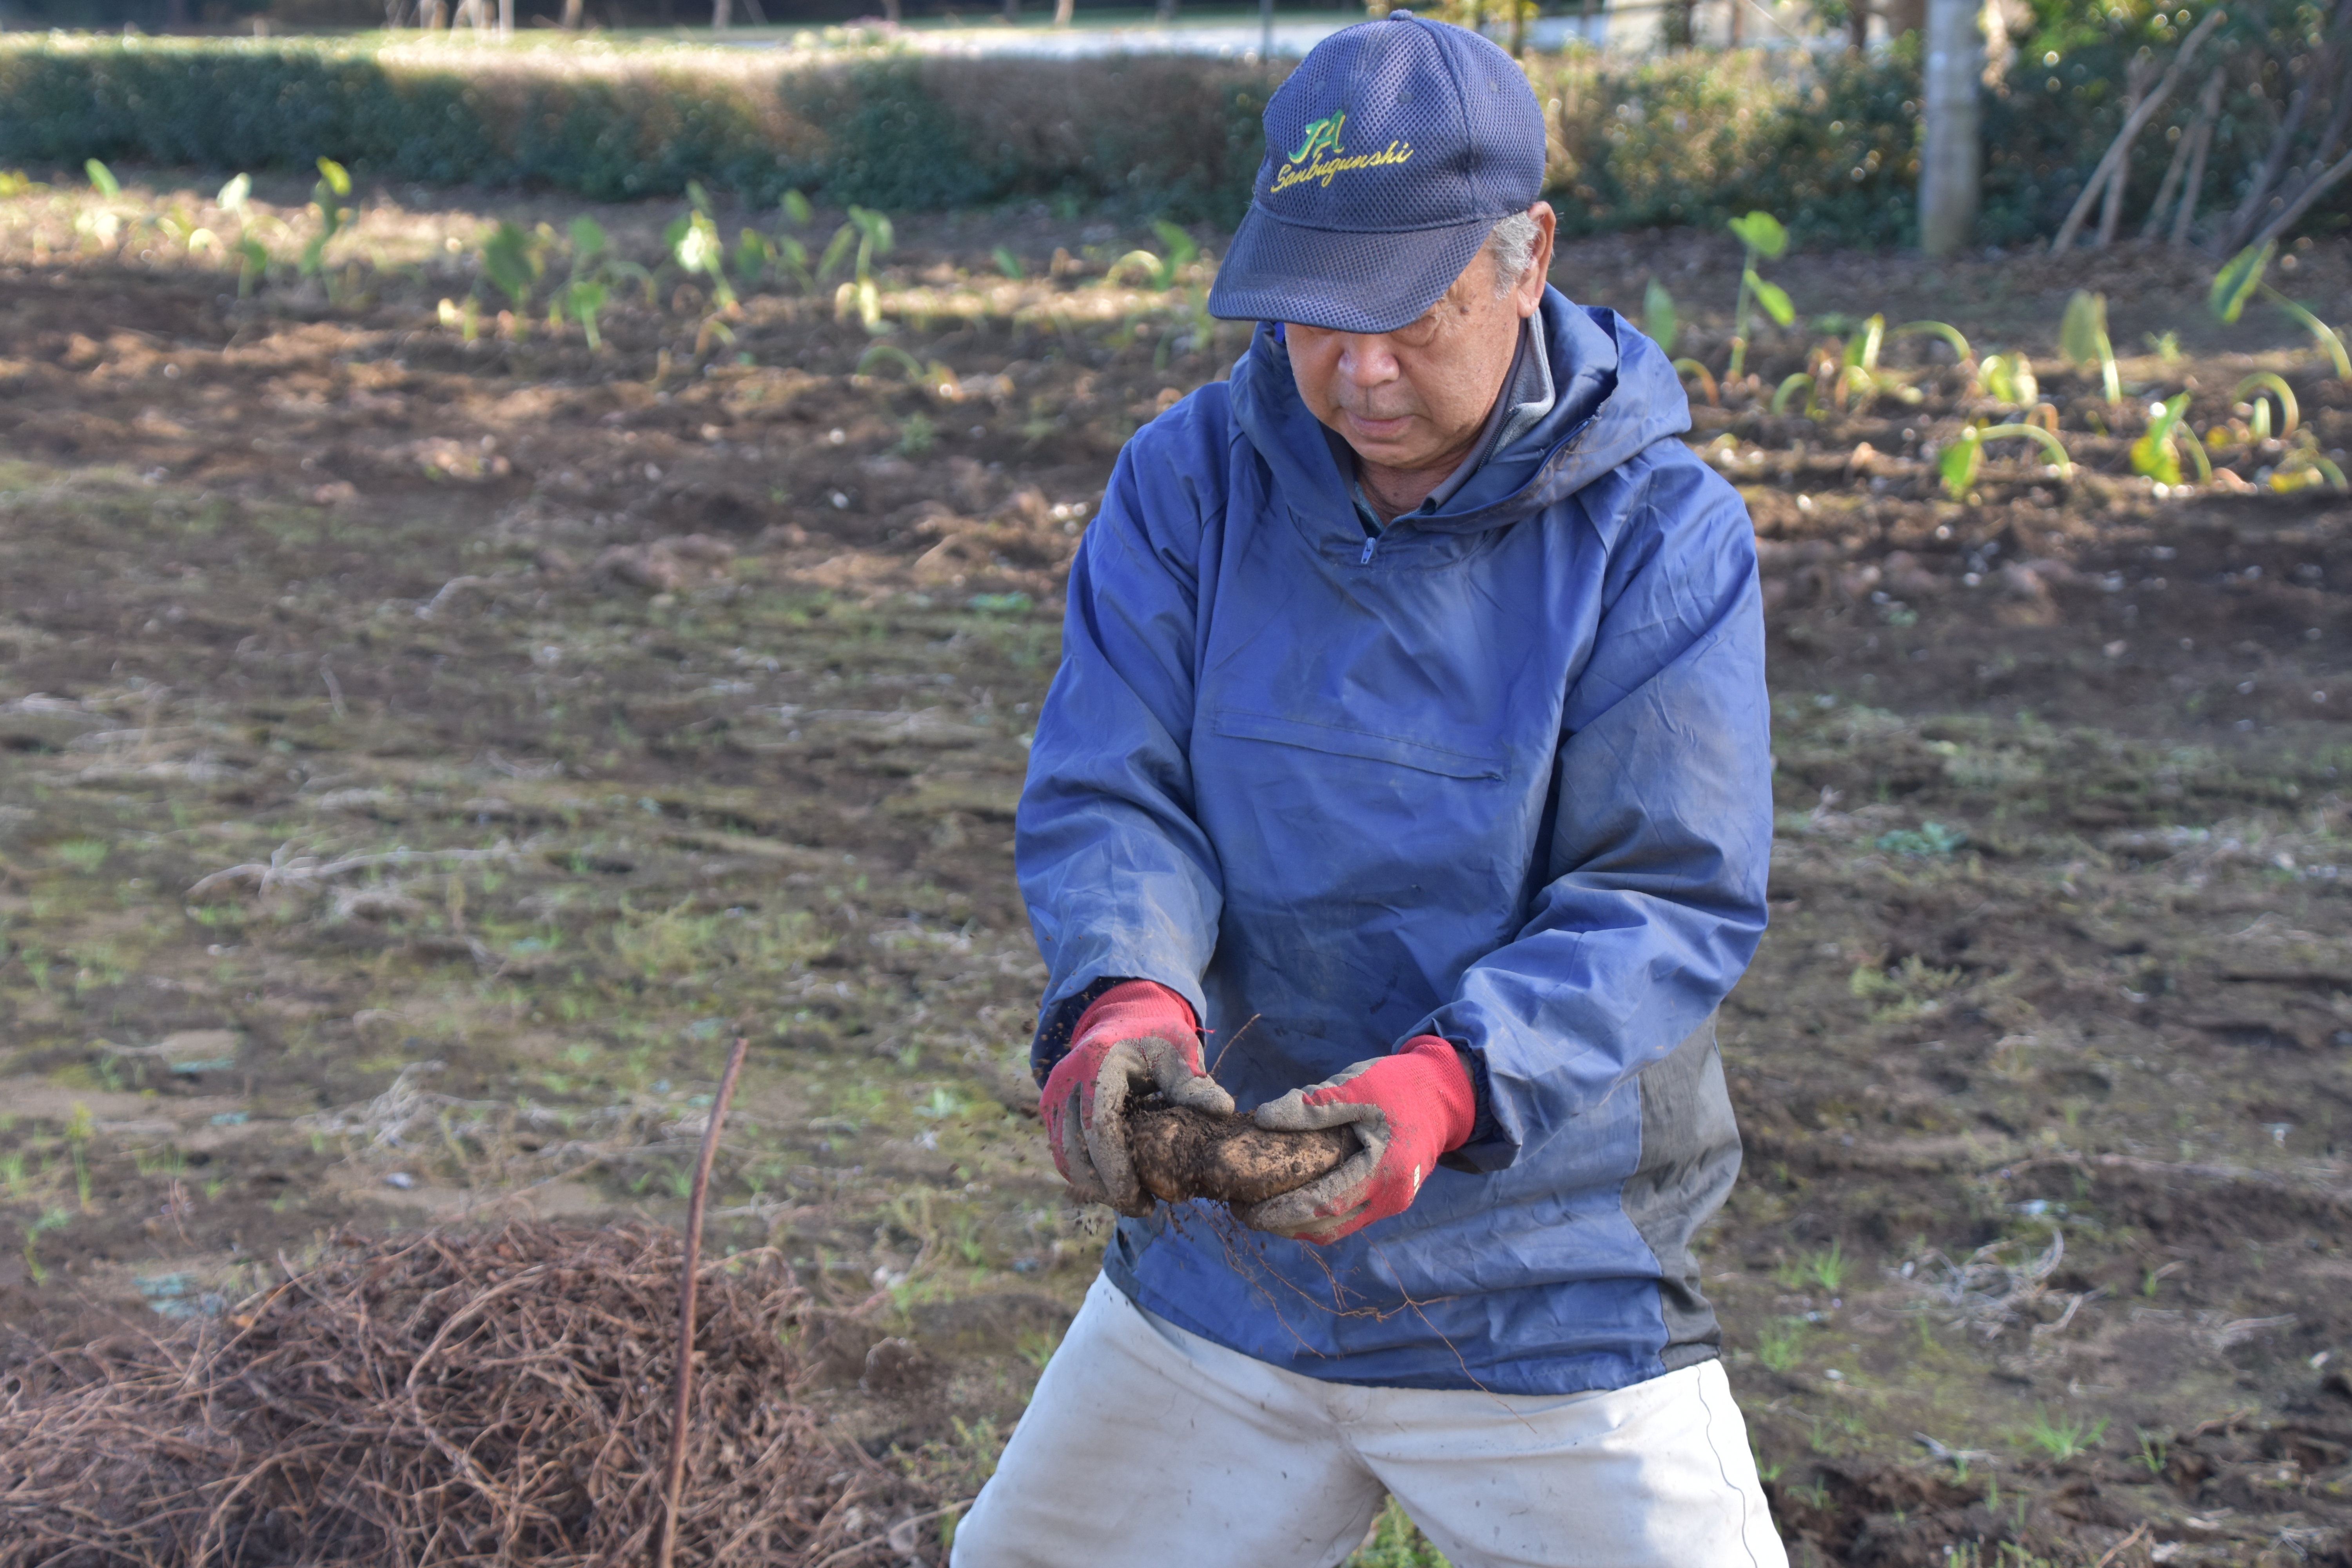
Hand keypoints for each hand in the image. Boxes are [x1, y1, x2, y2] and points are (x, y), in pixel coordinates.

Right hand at [1040, 980, 1232, 1216]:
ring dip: (1095, 1186)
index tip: (1143, 1198)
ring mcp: (1055, 1094)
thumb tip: (1224, 1109)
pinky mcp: (1052, 1108)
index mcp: (1099, 1062)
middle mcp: (1067, 1078)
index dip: (1117, 1168)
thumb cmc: (1155, 1036)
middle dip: (1108, 1186)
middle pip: (1077, 1148)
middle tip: (1143, 1209)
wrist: (1121, 1019)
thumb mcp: (1178, 1050)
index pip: (1100, 1126)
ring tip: (1133, 1202)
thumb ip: (1194, 1082)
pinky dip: (1085, 1174)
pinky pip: (1062, 1151)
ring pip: (1065, 1155)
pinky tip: (1115, 1186)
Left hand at [1239, 1037, 1474, 1244]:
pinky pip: (1349, 1215)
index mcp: (1383, 1170)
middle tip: (1243, 1212)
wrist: (1445, 1093)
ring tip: (1260, 1210)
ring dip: (1299, 1224)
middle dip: (1283, 1225)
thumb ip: (1313, 1104)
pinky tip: (1292, 1200)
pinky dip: (1318, 1215)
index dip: (1283, 1213)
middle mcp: (1390, 1197)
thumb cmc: (1400, 1084)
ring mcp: (1392, 1201)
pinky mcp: (1389, 1197)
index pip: (1324, 1205)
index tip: (1248, 1210)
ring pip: (1338, 1227)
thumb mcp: (1357, 1085)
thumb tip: (1265, 1118)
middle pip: (1328, 1227)